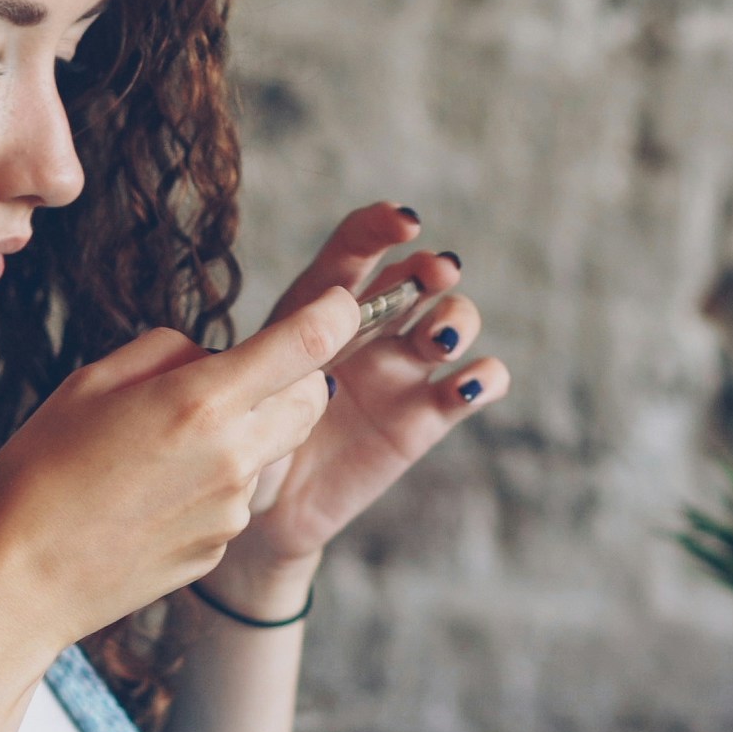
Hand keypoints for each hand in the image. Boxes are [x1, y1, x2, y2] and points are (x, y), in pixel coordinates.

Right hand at [0, 294, 349, 664]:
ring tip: (157, 450)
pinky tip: (149, 497)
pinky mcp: (220, 547)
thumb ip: (168, 353)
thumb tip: (213, 357)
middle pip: (311, 401)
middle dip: (294, 378)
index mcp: (201, 402)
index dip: (333, 315)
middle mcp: (233, 457)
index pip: (305, 345)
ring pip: (270, 449)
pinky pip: (235, 496)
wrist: (17, 579)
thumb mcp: (92, 382)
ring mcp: (232, 511)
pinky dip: (212, 483)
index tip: (339, 303)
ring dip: (242, 434)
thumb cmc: (40, 471)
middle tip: (241, 375)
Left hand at [222, 203, 511, 576]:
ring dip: (457, 320)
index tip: (404, 223)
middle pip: (417, 276)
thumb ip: (286, 358)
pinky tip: (467, 386)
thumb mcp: (251, 392)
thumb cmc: (247, 441)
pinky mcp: (428, 416)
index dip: (381, 227)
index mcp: (319, 308)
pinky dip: (486, 377)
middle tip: (433, 276)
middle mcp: (369, 331)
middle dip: (433, 268)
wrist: (267, 507)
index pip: (354, 251)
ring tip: (438, 343)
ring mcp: (404, 371)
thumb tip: (333, 326)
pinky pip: (476, 384)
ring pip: (454, 321)